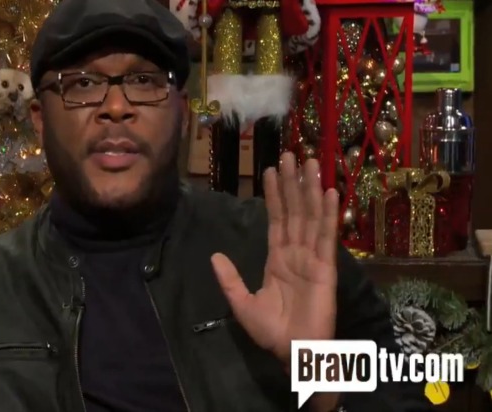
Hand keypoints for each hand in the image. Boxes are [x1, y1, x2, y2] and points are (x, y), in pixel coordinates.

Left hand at [211, 152, 339, 365]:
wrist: (293, 353)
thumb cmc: (271, 332)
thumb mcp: (242, 303)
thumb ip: (230, 279)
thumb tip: (215, 256)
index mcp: (277, 259)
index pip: (276, 219)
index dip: (275, 195)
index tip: (271, 170)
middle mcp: (296, 253)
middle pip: (295, 211)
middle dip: (293, 183)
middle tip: (292, 154)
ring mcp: (312, 258)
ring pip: (311, 217)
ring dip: (311, 189)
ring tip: (311, 163)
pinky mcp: (325, 268)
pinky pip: (326, 237)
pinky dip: (329, 214)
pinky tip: (330, 193)